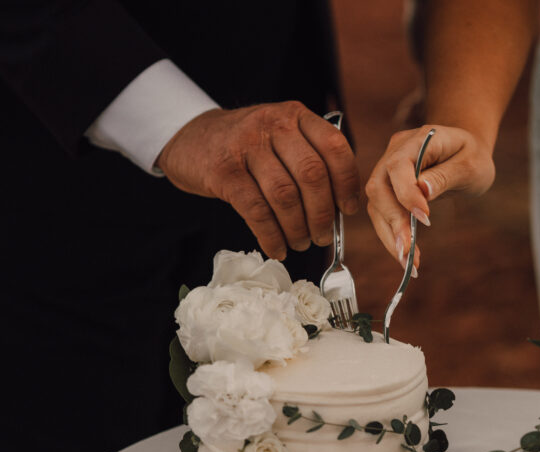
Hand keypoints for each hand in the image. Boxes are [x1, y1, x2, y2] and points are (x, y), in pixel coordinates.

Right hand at [156, 102, 359, 259]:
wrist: (191, 138)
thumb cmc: (245, 147)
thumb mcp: (279, 136)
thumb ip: (307, 159)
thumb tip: (338, 209)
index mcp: (295, 115)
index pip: (334, 146)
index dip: (347, 182)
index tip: (348, 208)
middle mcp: (273, 125)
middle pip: (311, 175)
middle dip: (322, 214)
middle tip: (323, 236)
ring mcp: (246, 146)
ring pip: (284, 195)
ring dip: (297, 228)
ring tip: (300, 243)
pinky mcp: (224, 172)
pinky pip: (256, 210)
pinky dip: (271, 236)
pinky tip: (277, 248)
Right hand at [365, 125, 494, 271]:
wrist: (465, 153)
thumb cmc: (472, 156)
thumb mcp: (471, 165)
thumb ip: (446, 175)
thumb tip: (422, 191)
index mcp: (418, 139)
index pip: (399, 166)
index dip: (406, 194)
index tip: (424, 218)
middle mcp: (395, 152)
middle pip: (379, 188)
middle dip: (393, 223)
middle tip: (408, 252)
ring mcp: (388, 170)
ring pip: (377, 206)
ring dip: (390, 236)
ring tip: (408, 263)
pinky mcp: (388, 188)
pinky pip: (383, 214)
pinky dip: (392, 236)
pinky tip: (406, 256)